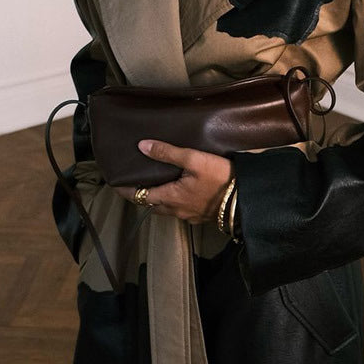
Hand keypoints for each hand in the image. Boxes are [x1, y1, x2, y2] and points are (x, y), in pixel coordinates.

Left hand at [112, 139, 233, 224]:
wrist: (247, 199)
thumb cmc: (221, 179)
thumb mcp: (193, 159)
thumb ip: (167, 153)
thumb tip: (142, 146)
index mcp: (170, 197)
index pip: (139, 196)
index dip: (126, 190)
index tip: (116, 184)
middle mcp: (176, 210)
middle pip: (151, 205)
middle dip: (142, 195)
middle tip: (136, 182)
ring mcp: (190, 216)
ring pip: (167, 209)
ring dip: (159, 199)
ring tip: (158, 184)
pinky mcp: (202, 217)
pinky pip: (182, 211)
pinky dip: (175, 202)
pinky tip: (182, 192)